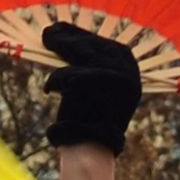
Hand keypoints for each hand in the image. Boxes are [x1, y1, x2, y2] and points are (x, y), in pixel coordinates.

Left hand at [39, 20, 148, 157]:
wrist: (92, 148)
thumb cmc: (94, 122)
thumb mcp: (107, 93)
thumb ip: (101, 70)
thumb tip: (79, 43)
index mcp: (132, 74)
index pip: (109, 47)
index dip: (86, 36)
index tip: (69, 30)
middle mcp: (124, 71)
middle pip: (92, 45)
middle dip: (69, 36)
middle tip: (50, 32)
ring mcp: (107, 74)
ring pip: (77, 52)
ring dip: (58, 43)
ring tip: (47, 40)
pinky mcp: (86, 81)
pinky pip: (64, 74)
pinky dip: (54, 82)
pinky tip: (50, 91)